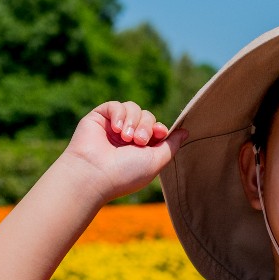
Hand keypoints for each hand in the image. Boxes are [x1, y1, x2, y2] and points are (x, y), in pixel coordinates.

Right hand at [59, 101, 185, 201]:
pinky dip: (119, 114)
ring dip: (133, 121)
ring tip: (125, 137)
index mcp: (140, 149)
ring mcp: (112, 127)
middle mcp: (126, 137)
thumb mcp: (156, 162)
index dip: (159, 128)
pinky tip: (116, 128)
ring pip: (133, 108)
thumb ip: (171, 146)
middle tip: (137, 141)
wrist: (93, 174)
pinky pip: (116, 105)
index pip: (156, 129)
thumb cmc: (124, 173)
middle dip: (146, 126)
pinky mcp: (99, 118)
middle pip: (147, 116)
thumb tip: (185, 132)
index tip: (158, 133)